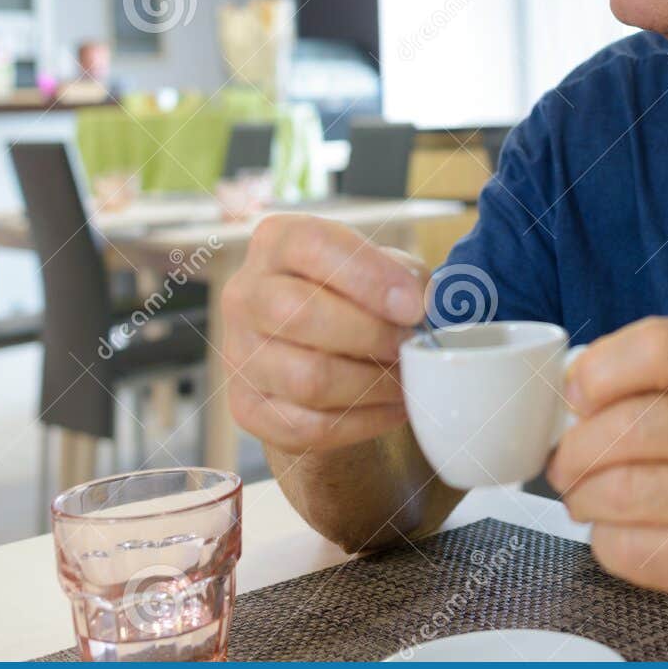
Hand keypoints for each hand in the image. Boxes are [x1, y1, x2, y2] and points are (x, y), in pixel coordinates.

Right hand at [221, 215, 427, 453]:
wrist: (323, 352)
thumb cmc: (358, 299)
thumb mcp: (386, 271)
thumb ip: (409, 277)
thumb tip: (429, 302)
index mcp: (276, 242)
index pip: (312, 246)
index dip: (369, 276)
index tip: (414, 306)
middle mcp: (245, 294)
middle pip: (300, 314)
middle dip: (371, 335)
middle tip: (410, 345)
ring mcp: (238, 354)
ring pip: (307, 378)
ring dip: (372, 384)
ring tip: (406, 379)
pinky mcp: (247, 408)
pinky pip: (309, 425)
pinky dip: (363, 422)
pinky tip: (392, 408)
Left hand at [546, 317, 667, 638]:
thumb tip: (574, 387)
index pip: (657, 346)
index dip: (597, 369)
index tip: (576, 392)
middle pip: (626, 426)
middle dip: (574, 448)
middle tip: (566, 461)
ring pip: (619, 492)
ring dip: (583, 498)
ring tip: (586, 498)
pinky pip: (631, 549)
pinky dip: (607, 541)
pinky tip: (623, 533)